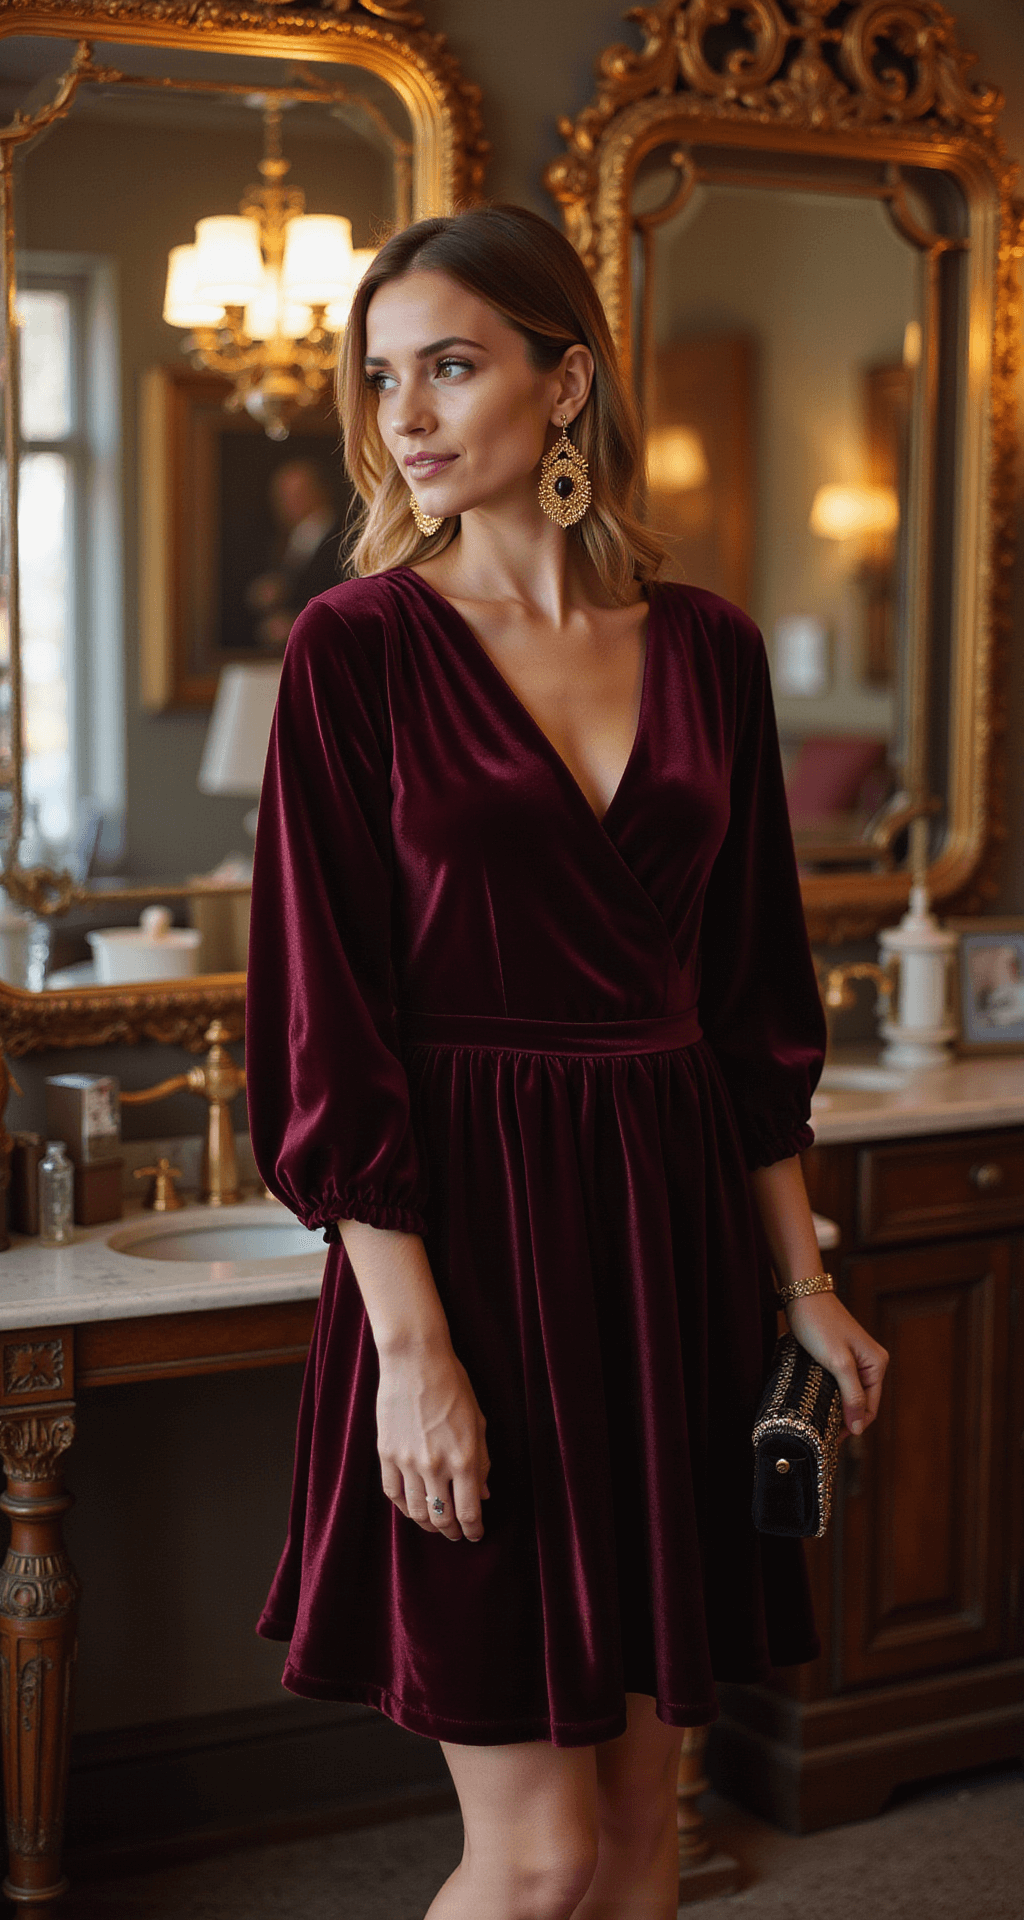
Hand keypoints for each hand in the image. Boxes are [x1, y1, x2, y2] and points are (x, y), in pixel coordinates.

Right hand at [376, 1338, 489, 1542]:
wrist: (414, 1361)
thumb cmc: (453, 1385)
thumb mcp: (478, 1422)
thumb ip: (482, 1462)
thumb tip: (483, 1494)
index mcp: (464, 1459)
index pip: (469, 1512)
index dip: (473, 1530)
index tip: (476, 1534)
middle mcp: (435, 1466)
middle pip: (443, 1518)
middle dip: (452, 1532)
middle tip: (457, 1534)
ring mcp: (408, 1462)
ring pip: (416, 1512)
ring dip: (428, 1524)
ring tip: (436, 1525)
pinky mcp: (386, 1454)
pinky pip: (393, 1493)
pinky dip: (404, 1507)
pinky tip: (412, 1508)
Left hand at [785, 1292, 887, 1440]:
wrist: (803, 1294)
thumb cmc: (820, 1325)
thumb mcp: (838, 1363)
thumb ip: (852, 1396)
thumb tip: (860, 1428)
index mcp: (877, 1364)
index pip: (871, 1408)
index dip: (853, 1426)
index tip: (832, 1439)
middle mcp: (872, 1361)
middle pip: (862, 1402)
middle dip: (846, 1419)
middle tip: (822, 1432)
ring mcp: (857, 1357)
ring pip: (850, 1393)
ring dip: (838, 1407)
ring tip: (819, 1420)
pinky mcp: (842, 1354)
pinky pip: (841, 1381)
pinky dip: (832, 1393)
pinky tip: (819, 1400)